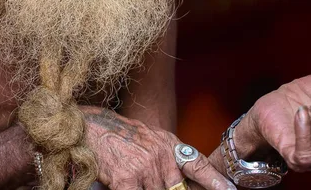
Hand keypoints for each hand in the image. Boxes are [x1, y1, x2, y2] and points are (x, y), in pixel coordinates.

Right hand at [82, 107, 235, 189]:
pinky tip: (128, 187)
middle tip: (160, 183)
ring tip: (140, 178)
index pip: (198, 166)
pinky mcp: (128, 179)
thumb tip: (183, 182)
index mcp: (169, 146)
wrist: (95, 128)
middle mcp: (162, 157)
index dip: (215, 181)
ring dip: (149, 189)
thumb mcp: (152, 140)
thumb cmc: (123, 136)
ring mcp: (146, 168)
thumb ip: (170, 159)